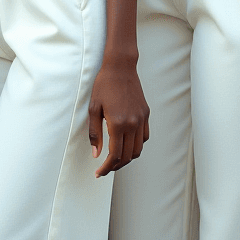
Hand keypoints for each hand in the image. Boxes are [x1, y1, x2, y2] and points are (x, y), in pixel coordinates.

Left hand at [88, 58, 149, 176]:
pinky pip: (144, 137)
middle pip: (127, 156)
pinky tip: (127, 144)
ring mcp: (141, 119)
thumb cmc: (104, 85)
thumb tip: (96, 154)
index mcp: (118, 124)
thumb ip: (95, 133)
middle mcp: (133, 124)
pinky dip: (136, 146)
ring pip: (138, 149)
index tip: (99, 172)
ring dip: (127, 158)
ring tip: (115, 159)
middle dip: (115, 166)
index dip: (106, 168)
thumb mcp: (93, 108)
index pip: (115, 155)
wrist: (120, 67)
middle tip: (105, 168)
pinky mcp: (146, 114)